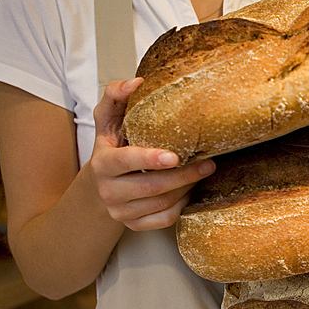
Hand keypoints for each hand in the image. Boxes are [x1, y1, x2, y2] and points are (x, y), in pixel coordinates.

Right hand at [88, 77, 215, 229]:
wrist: (99, 187)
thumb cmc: (111, 149)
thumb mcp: (108, 123)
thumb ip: (116, 98)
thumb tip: (136, 82)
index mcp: (102, 164)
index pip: (126, 161)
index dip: (150, 159)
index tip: (175, 156)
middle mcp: (109, 191)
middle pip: (153, 186)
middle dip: (185, 175)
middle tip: (208, 163)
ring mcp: (121, 212)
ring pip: (163, 203)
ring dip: (187, 188)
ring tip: (201, 172)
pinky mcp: (134, 225)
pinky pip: (165, 219)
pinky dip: (182, 205)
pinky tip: (189, 190)